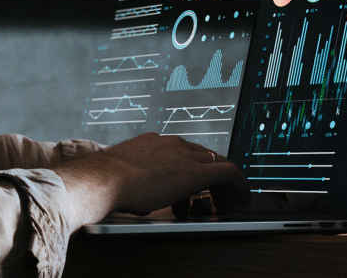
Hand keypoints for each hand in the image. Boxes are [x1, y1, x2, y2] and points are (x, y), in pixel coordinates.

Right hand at [52, 133, 249, 226]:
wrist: (104, 178)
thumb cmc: (104, 181)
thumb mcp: (119, 175)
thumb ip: (130, 178)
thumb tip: (128, 194)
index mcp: (152, 143)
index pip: (181, 151)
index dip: (190, 168)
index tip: (190, 186)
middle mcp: (171, 144)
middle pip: (202, 155)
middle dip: (209, 177)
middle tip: (212, 196)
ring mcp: (185, 155)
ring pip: (217, 163)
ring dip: (222, 184)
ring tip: (225, 202)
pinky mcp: (197, 171)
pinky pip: (229, 173)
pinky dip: (239, 185)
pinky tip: (242, 198)